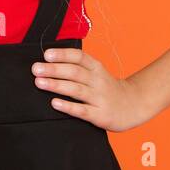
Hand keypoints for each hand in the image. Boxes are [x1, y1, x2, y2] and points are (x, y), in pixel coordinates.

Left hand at [32, 46, 154, 131]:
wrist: (133, 106)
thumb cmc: (107, 88)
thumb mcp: (97, 72)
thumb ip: (78, 66)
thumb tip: (48, 62)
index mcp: (96, 67)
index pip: (79, 57)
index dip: (63, 54)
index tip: (47, 54)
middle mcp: (98, 80)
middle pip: (75, 72)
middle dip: (54, 69)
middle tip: (36, 69)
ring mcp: (99, 98)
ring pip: (76, 89)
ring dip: (56, 85)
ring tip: (39, 82)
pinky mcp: (100, 114)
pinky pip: (82, 110)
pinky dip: (68, 106)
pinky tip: (54, 103)